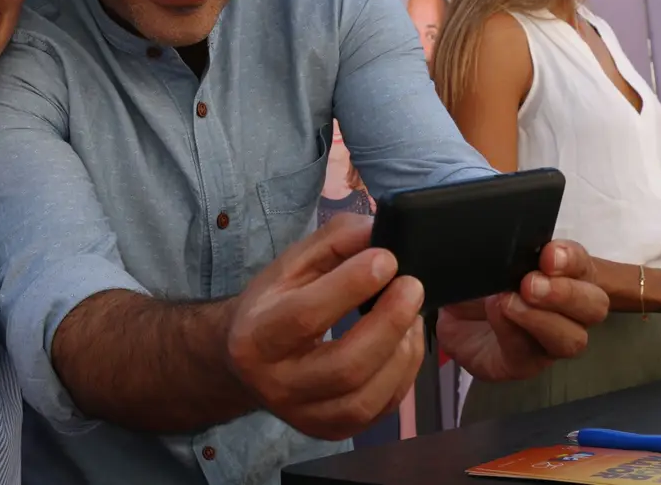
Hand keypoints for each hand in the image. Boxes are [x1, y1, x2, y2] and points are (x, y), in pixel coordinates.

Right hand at [226, 213, 423, 441]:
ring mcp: (304, 415)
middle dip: (389, 323)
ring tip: (415, 316)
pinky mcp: (329, 430)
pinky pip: (377, 412)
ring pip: (365, 396)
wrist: (245, 360)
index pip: (307, 314)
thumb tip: (378, 230)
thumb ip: (333, 241)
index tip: (386, 259)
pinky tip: (406, 345)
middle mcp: (276, 383)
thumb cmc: (271, 305)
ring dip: (403, 353)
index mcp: (257, 334)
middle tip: (413, 287)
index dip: (351, 286)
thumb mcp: (290, 264)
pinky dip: (403, 377)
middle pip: (345, 364)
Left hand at [436, 240, 608, 380]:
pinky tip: (497, 315)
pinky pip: (528, 354)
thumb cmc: (478, 281)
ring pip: (572, 339)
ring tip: (510, 302)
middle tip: (531, 283)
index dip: (571, 259)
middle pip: (594, 306)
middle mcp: (567, 312)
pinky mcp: (523, 364)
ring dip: (542, 319)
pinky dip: (511, 331)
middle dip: (566, 293)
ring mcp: (549, 343)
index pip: (583, 265)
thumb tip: (506, 244)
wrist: (448, 315)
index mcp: (565, 277)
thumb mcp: (485, 259)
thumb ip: (505, 252)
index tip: (550, 254)